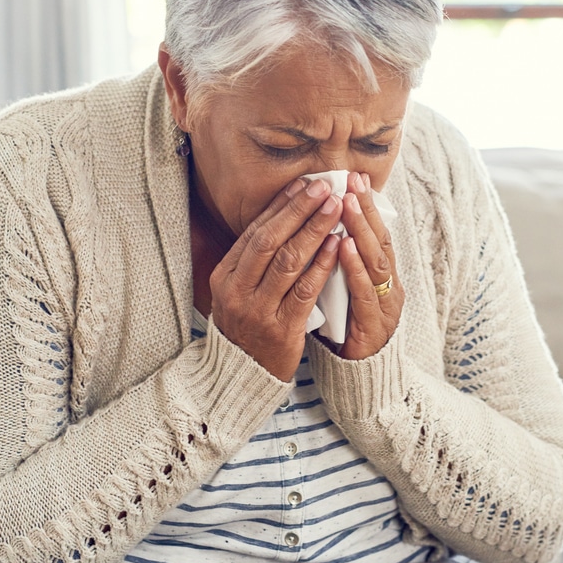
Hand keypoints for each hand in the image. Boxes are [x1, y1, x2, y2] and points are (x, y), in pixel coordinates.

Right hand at [209, 177, 342, 380]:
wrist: (241, 377)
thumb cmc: (246, 327)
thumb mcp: (237, 292)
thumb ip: (253, 261)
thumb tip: (282, 217)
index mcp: (225, 277)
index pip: (255, 233)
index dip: (280, 206)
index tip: (302, 185)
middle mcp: (238, 291)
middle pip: (270, 241)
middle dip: (298, 210)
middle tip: (323, 188)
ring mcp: (258, 311)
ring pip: (289, 261)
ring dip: (314, 230)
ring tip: (335, 207)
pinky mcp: (282, 330)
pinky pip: (305, 291)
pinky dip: (322, 264)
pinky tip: (336, 245)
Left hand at [334, 172, 403, 360]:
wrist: (363, 380)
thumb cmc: (350, 332)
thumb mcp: (345, 292)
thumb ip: (341, 265)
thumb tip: (326, 230)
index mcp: (381, 278)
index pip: (375, 234)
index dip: (366, 206)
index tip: (354, 178)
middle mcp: (388, 287)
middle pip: (379, 241)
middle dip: (366, 209)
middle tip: (353, 181)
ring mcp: (384, 306)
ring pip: (376, 262)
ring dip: (361, 230)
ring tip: (348, 203)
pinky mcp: (374, 326)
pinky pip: (365, 292)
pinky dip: (355, 267)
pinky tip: (344, 246)